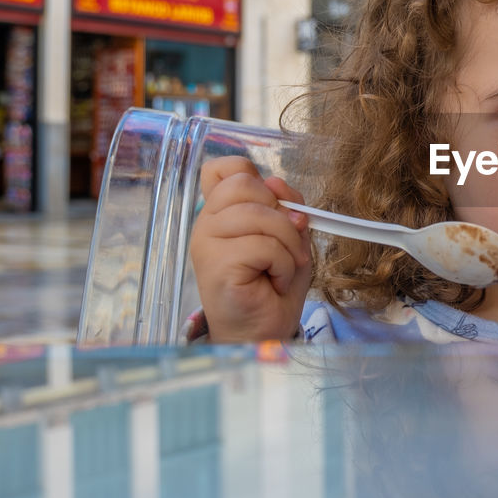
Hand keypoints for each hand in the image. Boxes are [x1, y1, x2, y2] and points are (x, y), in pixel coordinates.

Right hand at [190, 156, 313, 341]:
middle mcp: (207, 222)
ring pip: (260, 215)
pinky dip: (283, 264)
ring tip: (283, 268)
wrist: (265, 330)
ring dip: (288, 244)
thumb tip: (276, 184)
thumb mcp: (291, 236)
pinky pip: (263, 245)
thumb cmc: (274, 284)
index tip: (273, 203)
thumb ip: (287, 205)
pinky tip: (276, 281)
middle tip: (287, 246)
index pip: (224, 167)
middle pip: (247, 184)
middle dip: (282, 214)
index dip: (253, 175)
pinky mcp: (215, 264)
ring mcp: (207, 242)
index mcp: (222, 211)